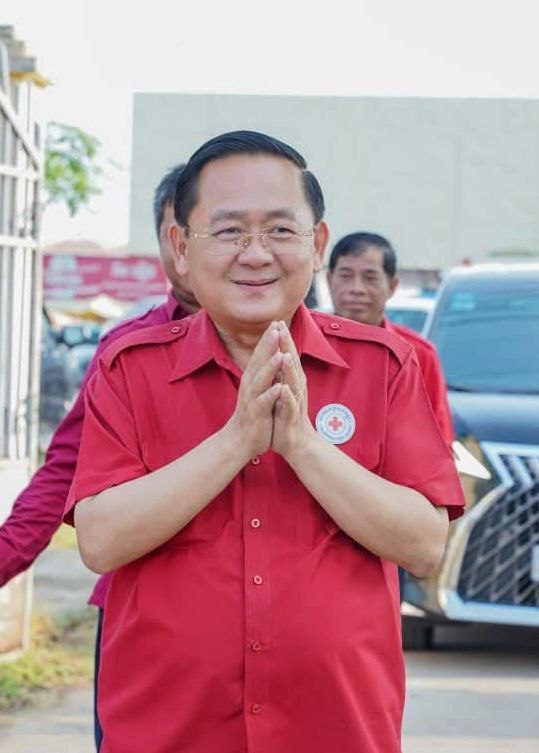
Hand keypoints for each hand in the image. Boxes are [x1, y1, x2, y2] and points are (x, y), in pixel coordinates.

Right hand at [225, 323, 283, 458]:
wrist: (240, 440)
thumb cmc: (253, 413)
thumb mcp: (258, 389)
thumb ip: (263, 372)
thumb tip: (270, 354)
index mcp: (253, 378)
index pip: (260, 355)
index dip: (268, 338)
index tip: (277, 321)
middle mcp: (250, 385)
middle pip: (259, 361)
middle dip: (268, 345)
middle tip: (276, 327)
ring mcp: (253, 399)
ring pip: (261, 380)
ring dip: (270, 367)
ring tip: (280, 354)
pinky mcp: (256, 414)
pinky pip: (264, 402)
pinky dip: (271, 394)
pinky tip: (279, 387)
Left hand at [271, 322, 315, 458]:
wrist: (296, 442)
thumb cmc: (287, 415)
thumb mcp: (284, 390)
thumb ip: (283, 374)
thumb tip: (279, 354)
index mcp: (292, 380)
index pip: (288, 355)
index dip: (283, 339)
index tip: (277, 321)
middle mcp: (296, 387)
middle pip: (292, 363)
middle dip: (287, 345)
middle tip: (281, 327)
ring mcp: (295, 402)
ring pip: (293, 382)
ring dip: (289, 369)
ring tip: (284, 355)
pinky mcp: (291, 417)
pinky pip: (290, 406)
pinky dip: (286, 397)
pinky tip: (283, 389)